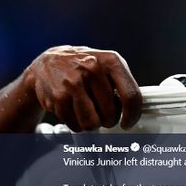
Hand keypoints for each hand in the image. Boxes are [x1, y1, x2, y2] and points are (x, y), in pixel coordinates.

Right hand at [22, 45, 141, 130]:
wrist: (49, 62)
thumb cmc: (83, 65)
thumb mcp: (107, 64)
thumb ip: (122, 83)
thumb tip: (136, 109)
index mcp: (111, 61)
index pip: (131, 95)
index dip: (132, 115)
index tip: (128, 122)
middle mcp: (93, 69)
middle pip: (110, 113)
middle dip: (108, 120)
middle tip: (103, 115)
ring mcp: (74, 82)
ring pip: (92, 123)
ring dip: (92, 124)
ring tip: (89, 113)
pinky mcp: (59, 96)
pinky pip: (74, 124)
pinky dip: (76, 123)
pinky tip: (74, 110)